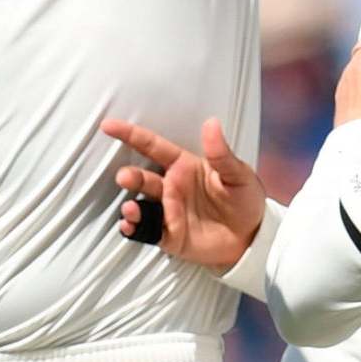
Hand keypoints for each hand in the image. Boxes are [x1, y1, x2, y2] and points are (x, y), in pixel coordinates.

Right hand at [102, 117, 263, 272]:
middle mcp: (170, 187)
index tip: (108, 126)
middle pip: (142, 177)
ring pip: (140, 205)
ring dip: (131, 206)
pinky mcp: (168, 235)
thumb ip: (221, 154)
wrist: (252, 238)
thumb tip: (211, 123)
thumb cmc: (244, 199)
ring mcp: (167, 211)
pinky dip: (134, 229)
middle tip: (124, 177)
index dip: (130, 135)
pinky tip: (129, 227)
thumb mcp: (238, 175)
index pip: (152, 146)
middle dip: (130, 176)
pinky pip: (146, 231)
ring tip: (130, 209)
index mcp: (183, 166)